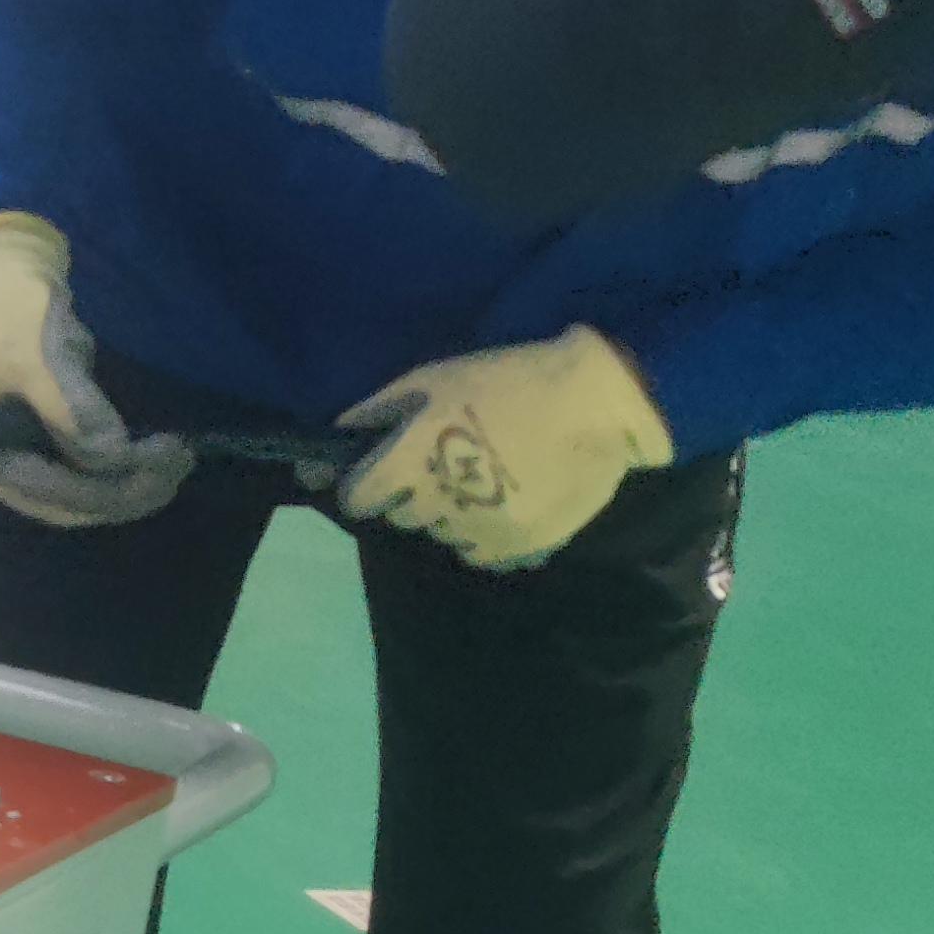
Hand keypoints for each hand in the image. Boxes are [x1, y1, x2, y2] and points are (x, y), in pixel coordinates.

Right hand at [0, 213, 190, 527]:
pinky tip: (153, 451)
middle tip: (178, 467)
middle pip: (61, 500)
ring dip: (125, 483)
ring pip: (76, 490)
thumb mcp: (36, 358)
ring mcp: (13, 452)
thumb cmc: (8, 310)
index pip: (42, 492)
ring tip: (176, 459)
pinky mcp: (38, 435)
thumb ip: (70, 411)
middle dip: (120, 492)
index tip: (157, 467)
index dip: (101, 489)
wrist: (0, 269)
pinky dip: (117, 464)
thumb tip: (114, 459)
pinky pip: (80, 465)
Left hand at [335, 328, 667, 570]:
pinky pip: (481, 553)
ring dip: (448, 514)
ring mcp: (481, 532)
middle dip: (410, 493)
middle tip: (446, 461)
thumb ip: (374, 414)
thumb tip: (333, 440)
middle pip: (400, 516)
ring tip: (483, 477)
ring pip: (440, 535)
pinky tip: (506, 501)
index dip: (364, 483)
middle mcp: (439, 506)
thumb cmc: (508, 381)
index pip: (357, 498)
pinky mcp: (521, 549)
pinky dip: (483, 534)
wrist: (600, 404)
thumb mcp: (431, 380)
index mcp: (410, 463)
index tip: (381, 470)